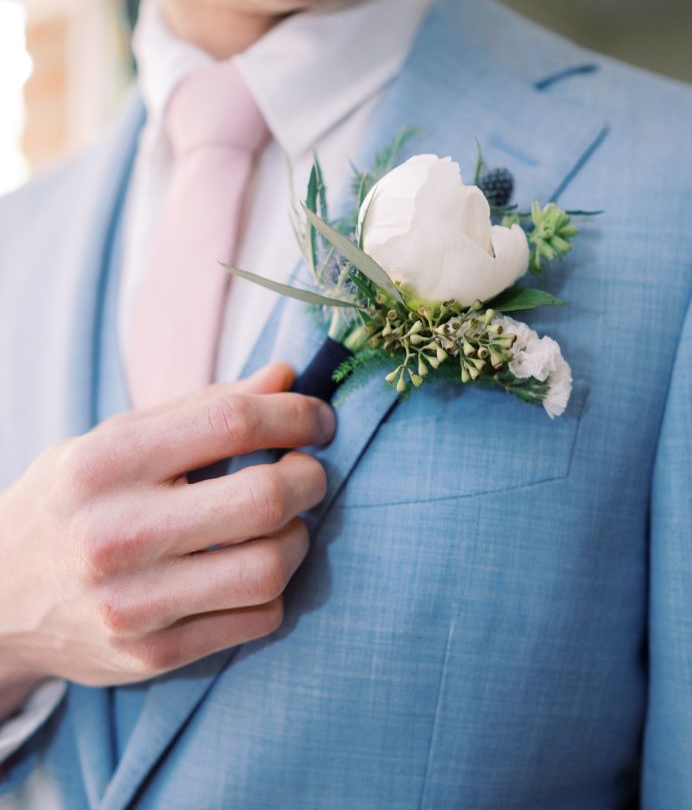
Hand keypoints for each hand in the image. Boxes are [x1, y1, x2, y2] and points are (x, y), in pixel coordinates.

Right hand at [0, 363, 333, 719]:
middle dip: (310, 477)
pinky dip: (274, 588)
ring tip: (283, 523)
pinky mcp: (152, 654)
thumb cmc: (73, 501)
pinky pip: (258, 619)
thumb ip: (204, 407)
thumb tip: (288, 377)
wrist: (0, 595)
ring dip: (298, 537)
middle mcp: (115, 534)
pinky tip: (251, 567)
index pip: (230, 422)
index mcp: (105, 464)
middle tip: (306, 471)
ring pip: (271, 567)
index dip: (294, 415)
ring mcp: (133, 604)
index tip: (318, 419)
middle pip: (264, 499)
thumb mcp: (117, 439)